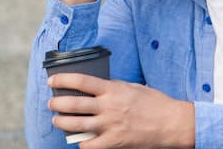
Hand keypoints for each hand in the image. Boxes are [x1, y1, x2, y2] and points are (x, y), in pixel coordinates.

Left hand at [48, 74, 194, 148]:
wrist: (170, 122)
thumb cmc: (155, 102)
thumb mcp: (133, 87)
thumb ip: (114, 87)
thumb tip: (98, 87)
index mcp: (113, 90)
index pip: (81, 81)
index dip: (63, 80)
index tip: (53, 81)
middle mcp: (108, 107)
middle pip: (73, 104)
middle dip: (57, 103)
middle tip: (52, 103)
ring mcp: (110, 126)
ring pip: (76, 124)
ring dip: (61, 122)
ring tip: (57, 120)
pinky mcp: (114, 142)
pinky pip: (89, 144)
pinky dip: (82, 142)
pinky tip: (80, 139)